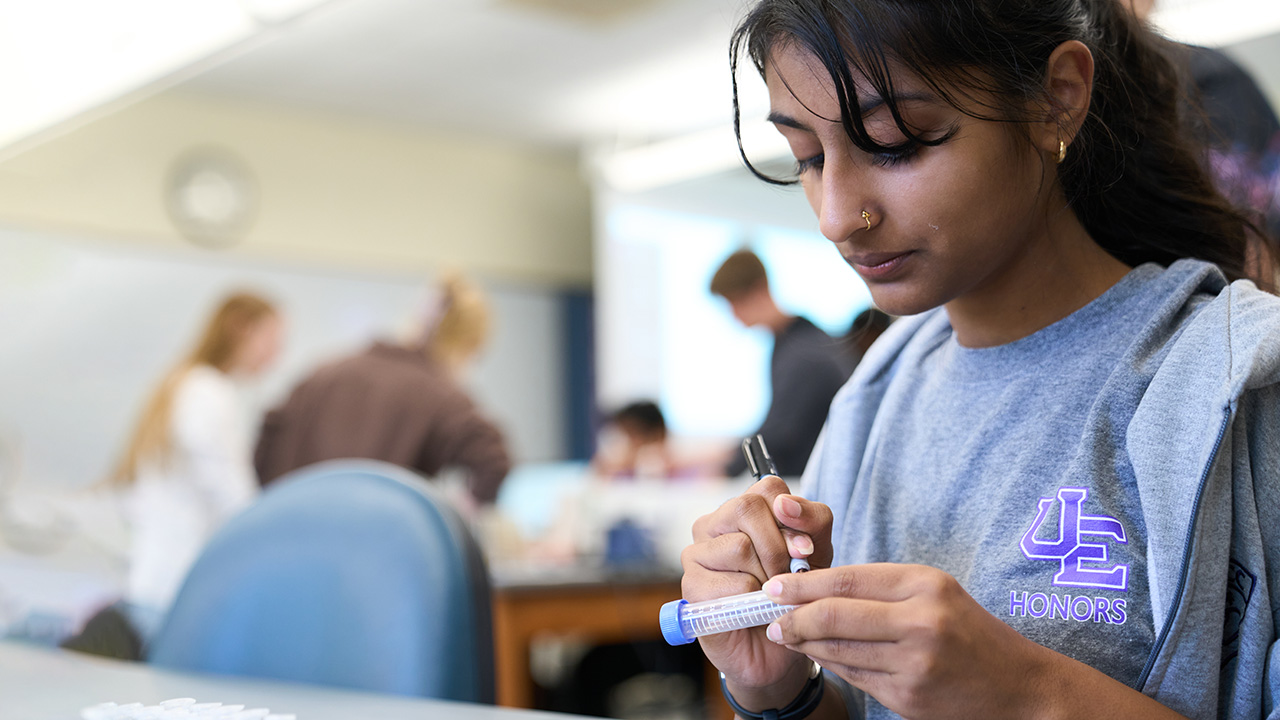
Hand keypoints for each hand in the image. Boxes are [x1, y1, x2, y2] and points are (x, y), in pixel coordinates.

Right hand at [680, 476, 833, 701]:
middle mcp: (715, 524)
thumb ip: (811, 522)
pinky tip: (752, 610)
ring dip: (768, 579)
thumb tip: (786, 505)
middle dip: (779, 548)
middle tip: (788, 577)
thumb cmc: (794, 595)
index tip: (805, 549)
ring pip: (740, 546)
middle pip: (748, 508)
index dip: (793, 515)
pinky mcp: (691, 585)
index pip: (768, 487)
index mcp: (745, 510)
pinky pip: (733, 583)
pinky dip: (754, 601)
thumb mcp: (817, 554)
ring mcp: (697, 553)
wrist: (779, 649)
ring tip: (770, 596)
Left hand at [761, 563, 1056, 719]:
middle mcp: (921, 622)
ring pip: (838, 649)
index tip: (775, 584)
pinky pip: (853, 676)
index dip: (804, 582)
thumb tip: (816, 587)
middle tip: (768, 612)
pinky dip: (829, 663)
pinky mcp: (907, 697)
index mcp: (925, 585)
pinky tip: (815, 655)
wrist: (1019, 687)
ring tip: (783, 633)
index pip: (848, 578)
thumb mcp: (934, 593)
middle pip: (835, 614)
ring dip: (803, 642)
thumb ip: (880, 588)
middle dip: (793, 614)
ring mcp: (914, 664)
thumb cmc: (969, 631)